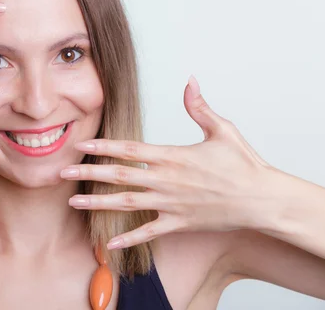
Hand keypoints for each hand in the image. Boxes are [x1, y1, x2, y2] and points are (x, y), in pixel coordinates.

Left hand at [61, 75, 277, 249]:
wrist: (262, 199)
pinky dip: (128, 238)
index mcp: (172, 156)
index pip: (129, 149)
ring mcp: (170, 203)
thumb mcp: (222, 130)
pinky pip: (149, 232)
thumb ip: (199, 107)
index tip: (81, 144)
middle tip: (63, 171)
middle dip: (88, 173)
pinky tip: (107, 243)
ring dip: (98, 203)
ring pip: (126, 203)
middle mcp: (166, 180)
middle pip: (119, 175)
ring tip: (73, 202)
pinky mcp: (179, 222)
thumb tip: (190, 81)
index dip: (103, 146)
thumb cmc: (243, 164)